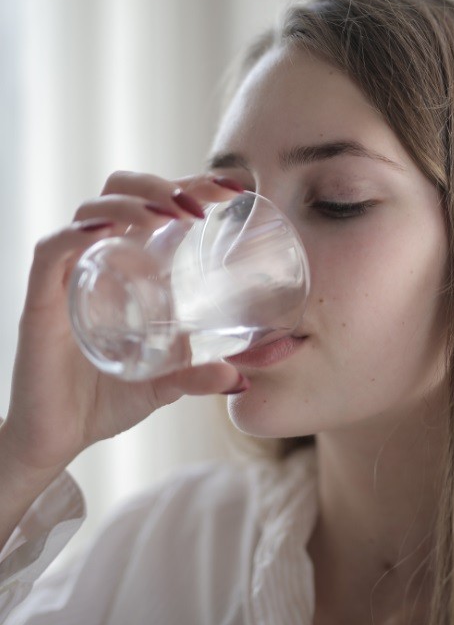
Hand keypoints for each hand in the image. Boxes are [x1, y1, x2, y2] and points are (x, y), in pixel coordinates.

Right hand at [1, 171, 245, 473]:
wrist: (56, 439)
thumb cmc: (108, 400)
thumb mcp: (165, 383)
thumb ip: (198, 376)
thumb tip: (241, 379)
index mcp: (130, 268)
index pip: (156, 206)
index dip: (191, 186)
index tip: (232, 189)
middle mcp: (100, 261)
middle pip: (121, 192)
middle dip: (161, 185)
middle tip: (200, 205)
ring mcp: (70, 277)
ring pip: (90, 211)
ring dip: (132, 202)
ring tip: (169, 215)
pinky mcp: (41, 301)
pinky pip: (52, 251)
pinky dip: (77, 234)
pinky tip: (107, 231)